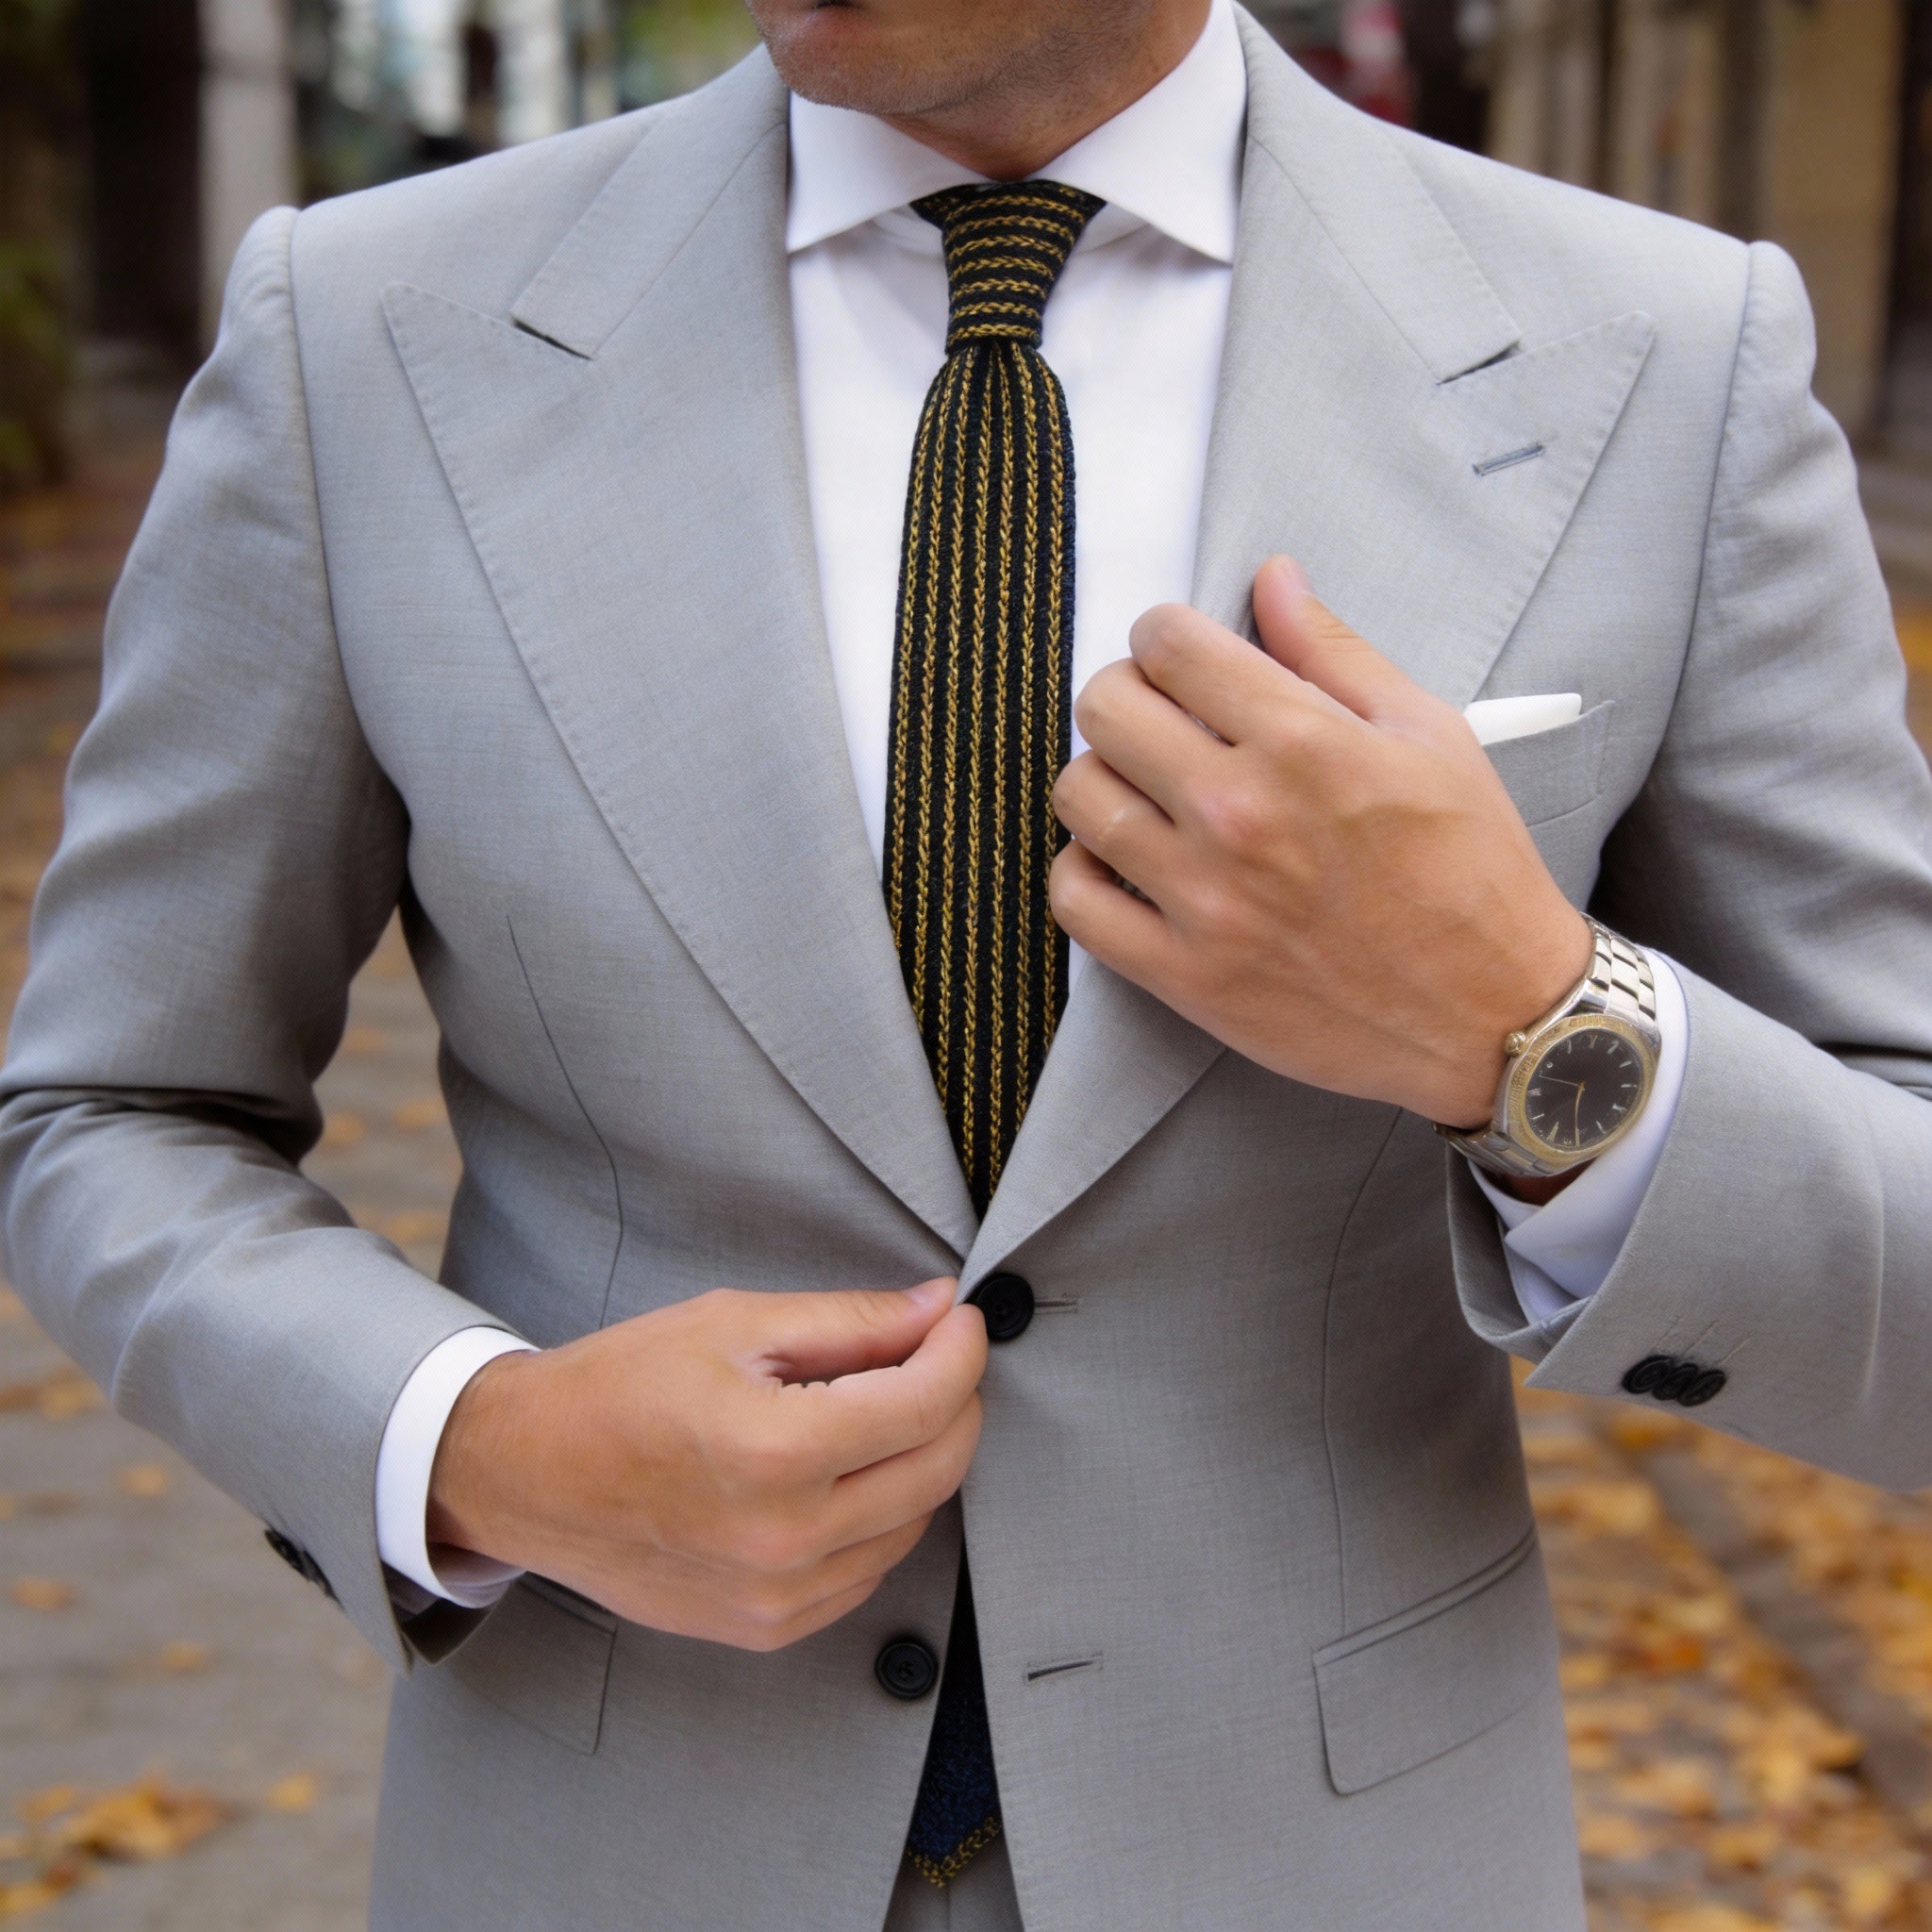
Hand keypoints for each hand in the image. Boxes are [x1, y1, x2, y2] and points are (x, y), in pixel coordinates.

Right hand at [426, 1279, 986, 1650]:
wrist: (526, 1474)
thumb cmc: (619, 1385)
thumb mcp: (733, 1323)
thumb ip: (851, 1320)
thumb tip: (939, 1308)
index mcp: (776, 1451)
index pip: (926, 1401)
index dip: (960, 1349)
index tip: (959, 1319)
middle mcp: (785, 1538)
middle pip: (938, 1469)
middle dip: (956, 1401)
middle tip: (935, 1354)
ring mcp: (778, 1596)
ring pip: (913, 1524)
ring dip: (920, 1460)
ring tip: (881, 1408)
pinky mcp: (766, 1629)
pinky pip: (867, 1573)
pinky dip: (879, 1517)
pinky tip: (843, 1473)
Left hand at [1049, 555, 1589, 1127]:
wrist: (1496, 1014)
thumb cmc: (1472, 869)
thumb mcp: (1428, 734)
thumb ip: (1334, 652)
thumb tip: (1271, 577)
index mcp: (1302, 742)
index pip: (1167, 644)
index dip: (1166, 636)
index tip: (1182, 658)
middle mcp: (1239, 814)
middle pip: (1105, 709)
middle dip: (1127, 694)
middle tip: (1161, 719)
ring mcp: (1203, 899)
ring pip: (1079, 797)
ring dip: (1103, 778)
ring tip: (1146, 791)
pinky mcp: (1184, 975)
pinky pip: (1074, 900)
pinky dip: (1084, 871)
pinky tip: (1124, 862)